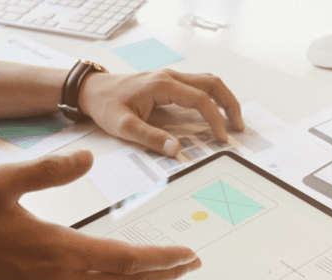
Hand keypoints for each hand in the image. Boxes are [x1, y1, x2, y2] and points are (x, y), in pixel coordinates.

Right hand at [0, 150, 201, 279]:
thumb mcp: (1, 182)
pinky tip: (100, 276)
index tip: (189, 256)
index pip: (128, 259)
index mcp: (61, 252)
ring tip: (151, 267)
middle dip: (162, 273)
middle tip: (188, 265)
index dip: (163, 259)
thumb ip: (49, 170)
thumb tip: (88, 159)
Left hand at [79, 70, 243, 155]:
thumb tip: (176, 151)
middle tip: (239, 128)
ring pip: (209, 82)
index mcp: (162, 85)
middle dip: (230, 105)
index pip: (200, 99)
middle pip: (213, 84)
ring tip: (232, 122)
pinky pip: (199, 86)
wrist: (93, 90)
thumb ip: (150, 138)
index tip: (222, 139)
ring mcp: (171, 78)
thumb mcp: (124, 126)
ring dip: (224, 100)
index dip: (215, 119)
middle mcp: (171, 77)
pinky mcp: (170, 83)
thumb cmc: (106, 105)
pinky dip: (213, 99)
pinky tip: (215, 115)